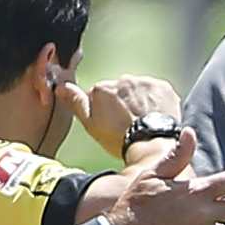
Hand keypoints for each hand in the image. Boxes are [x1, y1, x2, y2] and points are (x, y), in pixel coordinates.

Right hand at [59, 75, 183, 159]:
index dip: (105, 109)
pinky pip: (156, 92)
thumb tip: (61, 86)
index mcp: (103, 88)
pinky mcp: (163, 87)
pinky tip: (153, 116)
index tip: (111, 121)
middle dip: (123, 103)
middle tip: (127, 123)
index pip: (100, 93)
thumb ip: (76, 102)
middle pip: (120, 90)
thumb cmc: (120, 138)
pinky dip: (155, 101)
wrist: (152, 144)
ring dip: (140, 101)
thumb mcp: (91, 124)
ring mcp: (145, 82)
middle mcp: (124, 80)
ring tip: (141, 121)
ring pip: (139, 90)